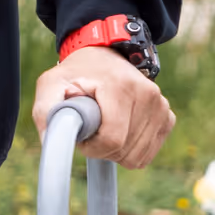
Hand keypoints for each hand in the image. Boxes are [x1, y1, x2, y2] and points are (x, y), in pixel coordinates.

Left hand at [32, 49, 174, 168]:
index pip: (111, 140)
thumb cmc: (75, 74)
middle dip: (102, 149)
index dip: (91, 147)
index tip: (81, 134)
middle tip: (91, 128)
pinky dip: (131, 150)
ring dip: (116, 151)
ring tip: (105, 127)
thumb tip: (51, 140)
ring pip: (137, 157)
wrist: (104, 57)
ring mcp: (161, 106)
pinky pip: (147, 154)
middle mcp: (147, 95)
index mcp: (121, 87)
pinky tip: (121, 130)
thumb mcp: (51, 84)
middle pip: (124, 151)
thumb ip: (46, 110)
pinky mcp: (167, 117)